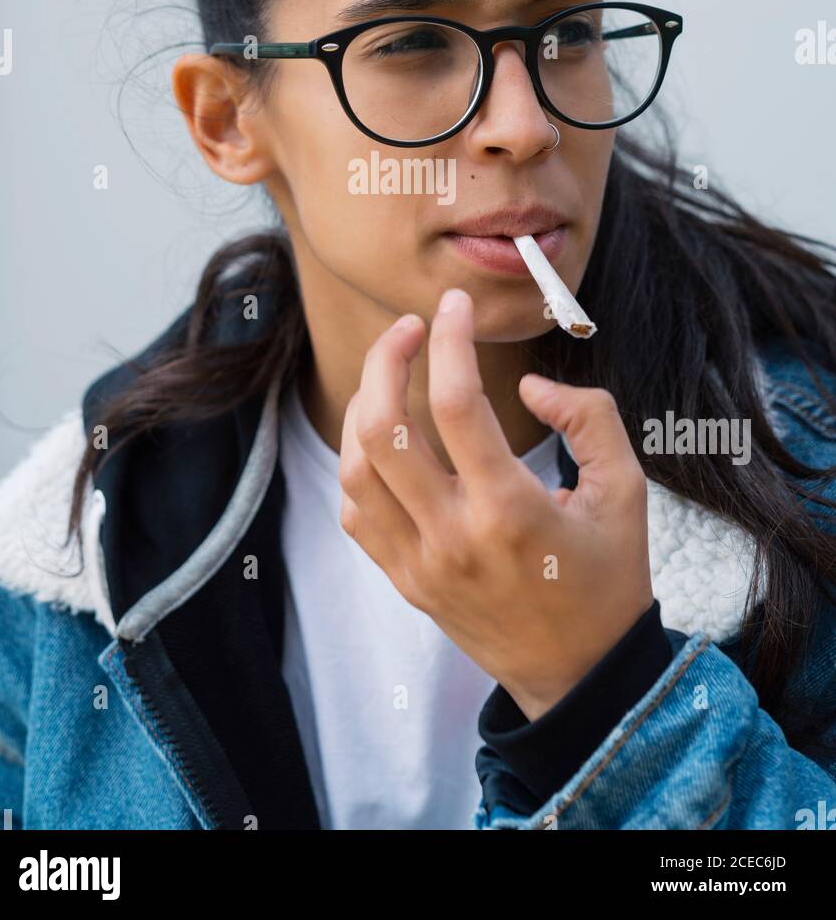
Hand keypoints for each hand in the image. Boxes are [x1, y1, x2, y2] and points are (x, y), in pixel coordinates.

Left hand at [338, 286, 654, 719]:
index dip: (450, 340)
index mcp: (510, 511)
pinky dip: (358, 465)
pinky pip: (355, 513)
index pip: (456, 404)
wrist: (580, 677)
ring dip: (363, 407)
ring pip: (354, 468)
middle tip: (409, 326)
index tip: (455, 305)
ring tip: (391, 376)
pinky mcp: (404, 581)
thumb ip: (590, 419)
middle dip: (386, 359)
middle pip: (382, 428)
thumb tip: (530, 386)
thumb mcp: (628, 492)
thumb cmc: (607, 579)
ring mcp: (419, 564)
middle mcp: (453, 536)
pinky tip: (384, 441)